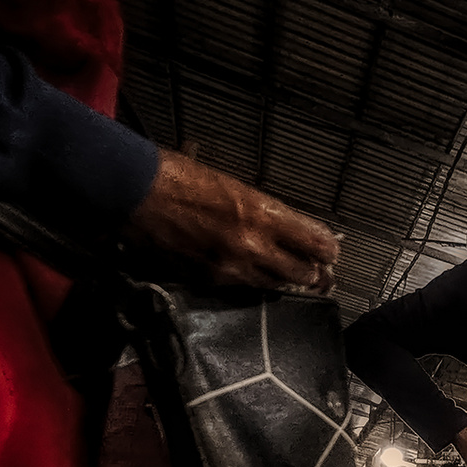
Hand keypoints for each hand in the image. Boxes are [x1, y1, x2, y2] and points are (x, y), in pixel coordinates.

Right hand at [127, 149, 339, 293]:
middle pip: (302, 273)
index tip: (331, 252)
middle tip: (318, 273)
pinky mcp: (208, 281)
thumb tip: (291, 229)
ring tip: (290, 278)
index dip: (328, 250)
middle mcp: (253, 245)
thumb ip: (267, 212)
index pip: (316, 243)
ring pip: (274, 285)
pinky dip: (251, 283)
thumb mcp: (236, 187)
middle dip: (313, 273)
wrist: (136, 190)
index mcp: (264, 213)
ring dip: (284, 281)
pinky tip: (251, 276)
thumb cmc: (183, 177)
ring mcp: (230, 267)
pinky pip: (242, 289)